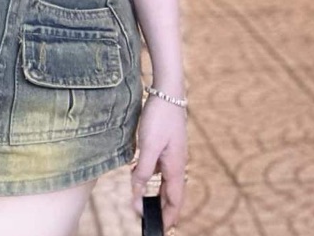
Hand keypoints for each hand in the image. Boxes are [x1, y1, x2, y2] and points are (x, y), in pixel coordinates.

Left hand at [131, 94, 188, 230]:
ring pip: (165, 181)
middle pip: (171, 193)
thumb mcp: (148, 146)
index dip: (169, 216)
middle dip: (162, 208)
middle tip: (150, 221)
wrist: (167, 92)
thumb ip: (143, 170)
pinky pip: (159, 167)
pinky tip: (138, 174)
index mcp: (175, 167)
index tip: (162, 229)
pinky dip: (150, 176)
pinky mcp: (165, 145)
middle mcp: (176, 163)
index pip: (174, 200)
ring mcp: (172, 154)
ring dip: (156, 194)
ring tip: (144, 204)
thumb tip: (137, 192)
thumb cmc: (159, 118)